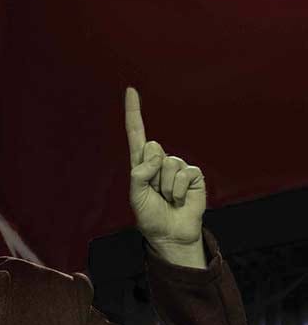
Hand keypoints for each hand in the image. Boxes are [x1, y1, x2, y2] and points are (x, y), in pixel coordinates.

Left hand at [124, 88, 206, 267]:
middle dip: (151, 174)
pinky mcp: (193, 174)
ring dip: (165, 187)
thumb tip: (155, 153)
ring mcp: (177, 166)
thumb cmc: (151, 217)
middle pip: (152, 149)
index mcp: (142, 164)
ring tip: (167, 199)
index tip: (130, 90)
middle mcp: (159, 161)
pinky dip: (178, 190)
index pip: (137, 135)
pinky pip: (183, 173)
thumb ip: (139, 173)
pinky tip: (179, 200)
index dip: (134, 113)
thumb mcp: (136, 196)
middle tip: (155, 193)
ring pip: (168, 163)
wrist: (170, 234)